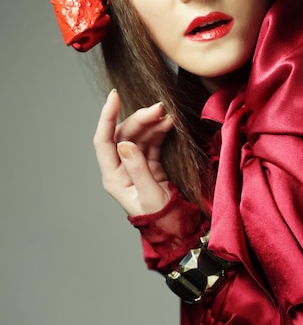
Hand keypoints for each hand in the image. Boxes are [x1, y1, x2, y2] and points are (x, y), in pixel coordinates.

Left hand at [93, 89, 174, 215]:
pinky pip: (151, 142)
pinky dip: (159, 131)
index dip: (106, 116)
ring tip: (167, 115)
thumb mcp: (150, 194)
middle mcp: (120, 169)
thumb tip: (125, 143)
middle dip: (139, 118)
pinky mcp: (149, 165)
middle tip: (159, 108)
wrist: (177, 228)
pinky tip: (169, 124)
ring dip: (151, 123)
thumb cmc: (162, 217)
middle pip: (124, 134)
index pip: (103, 141)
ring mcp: (135, 166)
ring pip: (138, 136)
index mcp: (114, 177)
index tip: (115, 96)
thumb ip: (138, 168)